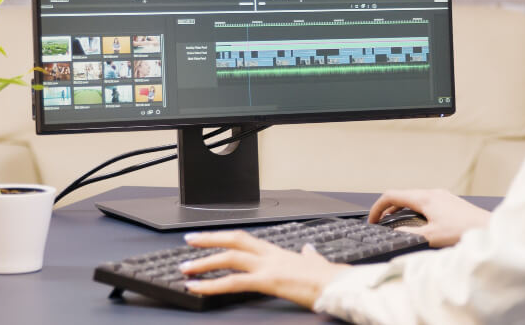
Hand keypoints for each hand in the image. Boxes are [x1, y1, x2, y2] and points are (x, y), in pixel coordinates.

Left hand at [179, 230, 348, 308]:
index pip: (247, 239)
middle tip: (189, 241)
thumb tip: (309, 251)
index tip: (209, 237)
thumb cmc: (330, 278)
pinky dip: (211, 285)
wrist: (339, 285)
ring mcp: (269, 266)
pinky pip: (233, 282)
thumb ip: (308, 257)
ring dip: (204, 262)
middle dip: (209, 240)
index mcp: (280, 252)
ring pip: (230, 257)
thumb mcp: (316, 263)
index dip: (226, 237)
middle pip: (234, 239)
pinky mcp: (268, 281)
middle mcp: (271, 255)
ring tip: (186, 268)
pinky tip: (198, 288)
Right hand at [369, 189, 490, 247]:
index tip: (372, 220)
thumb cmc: (464, 231)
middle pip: (401, 196)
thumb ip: (409, 235)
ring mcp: (441, 196)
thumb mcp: (431, 237)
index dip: (377, 207)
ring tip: (393, 224)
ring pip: (413, 198)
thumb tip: (392, 235)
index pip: (391, 196)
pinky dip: (413, 210)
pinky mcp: (448, 202)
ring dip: (400, 210)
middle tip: (379, 223)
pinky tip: (416, 223)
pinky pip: (423, 202)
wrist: (489, 228)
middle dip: (387, 209)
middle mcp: (432, 193)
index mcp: (424, 198)